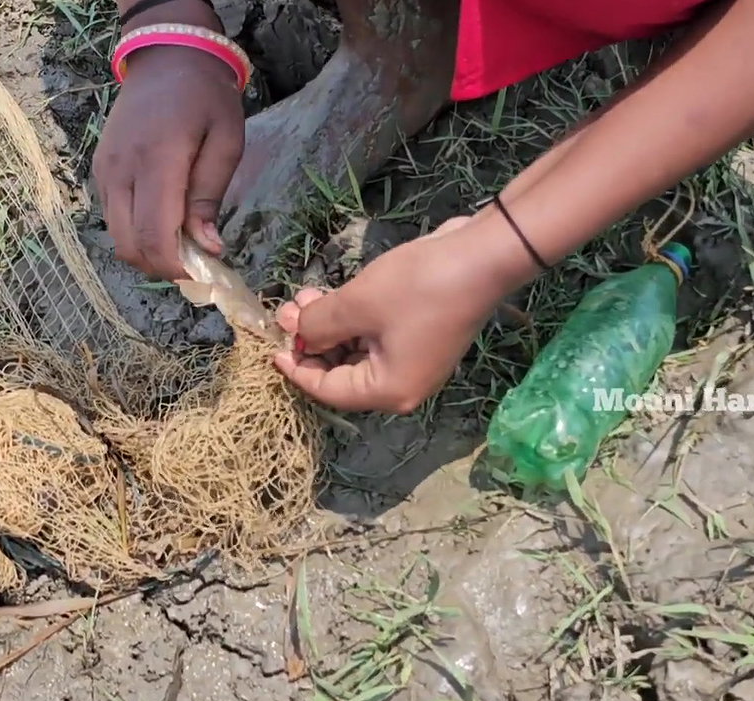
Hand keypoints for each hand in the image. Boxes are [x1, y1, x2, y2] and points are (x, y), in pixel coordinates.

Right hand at [92, 46, 244, 279]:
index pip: (154, 234)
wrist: (165, 57)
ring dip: (147, 252)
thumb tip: (208, 246)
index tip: (202, 274)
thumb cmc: (206, 97)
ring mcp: (105, 170)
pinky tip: (163, 222)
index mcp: (158, 160)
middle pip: (130, 245)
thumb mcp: (226, 141)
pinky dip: (135, 231)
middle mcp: (121, 169)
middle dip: (162, 266)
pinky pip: (113, 216)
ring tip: (181, 244)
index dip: (175, 266)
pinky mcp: (100, 169)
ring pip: (117, 236)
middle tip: (195, 263)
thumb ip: (211, 196)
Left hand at [274, 216, 524, 413]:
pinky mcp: (423, 337)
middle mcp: (404, 386)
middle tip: (288, 308)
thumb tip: (299, 333)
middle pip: (343, 373)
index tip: (271, 345)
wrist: (483, 257)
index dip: (296, 367)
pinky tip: (334, 294)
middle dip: (312, 340)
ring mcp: (416, 362)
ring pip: (358, 351)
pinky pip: (377, 338)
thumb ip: (319, 324)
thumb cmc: (417, 287)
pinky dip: (354, 321)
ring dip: (330, 325)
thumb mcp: (356, 304)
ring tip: (306, 294)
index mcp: (388, 391)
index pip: (328, 391)